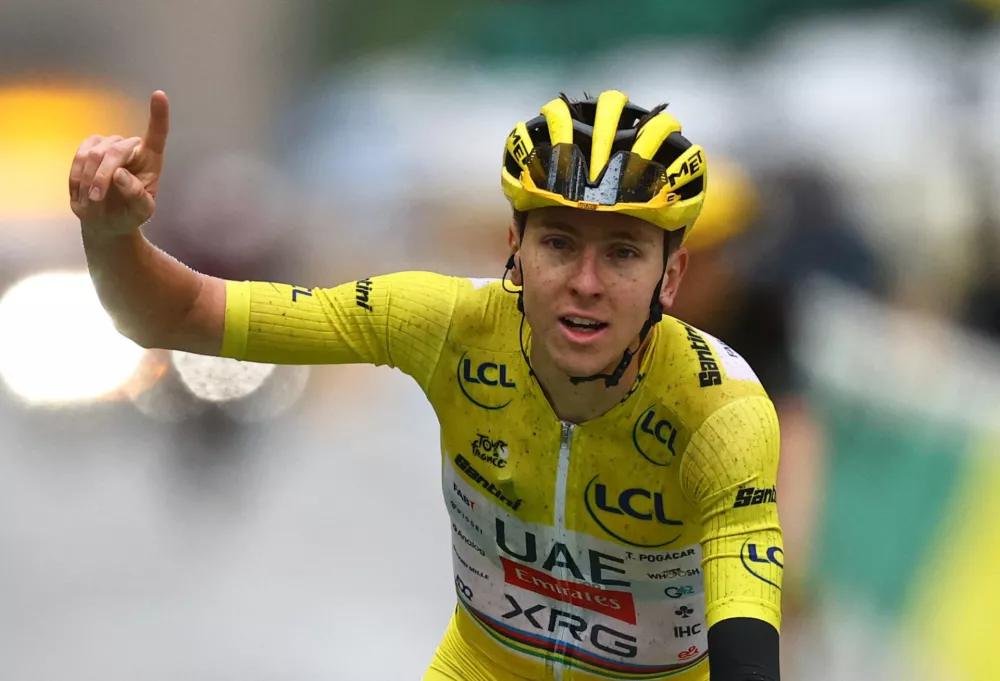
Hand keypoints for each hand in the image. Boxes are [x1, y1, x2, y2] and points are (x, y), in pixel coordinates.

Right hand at [70, 90, 170, 236]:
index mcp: (151, 160)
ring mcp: (108, 145)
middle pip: (114, 151)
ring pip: (93, 154)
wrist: (107, 220)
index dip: (158, 114)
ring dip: (89, 180)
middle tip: (96, 199)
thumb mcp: (141, 212)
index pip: (157, 134)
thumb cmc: (130, 213)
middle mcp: (131, 147)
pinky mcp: (88, 148)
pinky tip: (82, 193)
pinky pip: (78, 156)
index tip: (159, 95)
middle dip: (102, 176)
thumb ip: (136, 195)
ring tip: (92, 201)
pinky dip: (78, 177)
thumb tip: (120, 174)